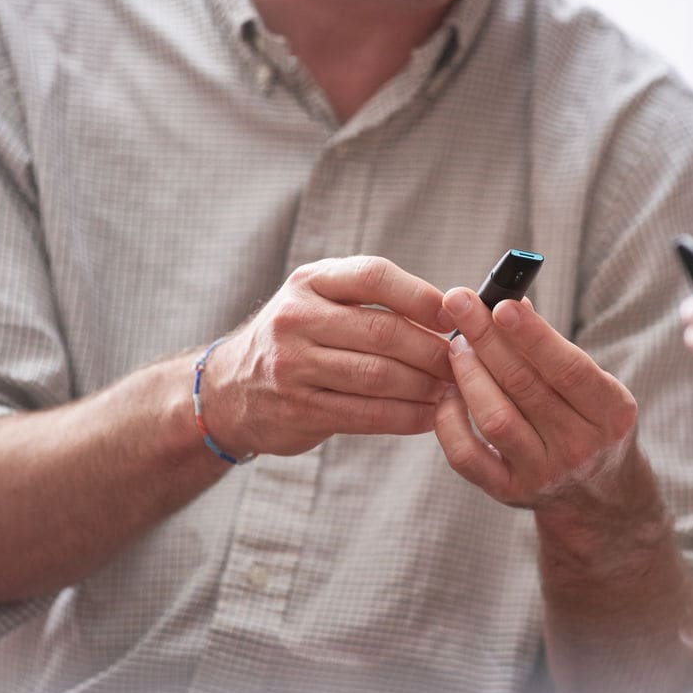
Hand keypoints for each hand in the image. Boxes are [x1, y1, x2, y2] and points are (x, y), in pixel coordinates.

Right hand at [201, 256, 455, 456]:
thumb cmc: (297, 337)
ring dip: (425, 386)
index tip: (452, 315)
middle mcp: (296, 319)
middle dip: (432, 350)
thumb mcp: (318, 299)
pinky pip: (366, 415)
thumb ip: (370, 298)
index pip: (372, 275)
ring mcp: (294, 366)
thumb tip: (450, 309)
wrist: (230, 388)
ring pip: (378, 376)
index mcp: (309, 282)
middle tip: (462, 362)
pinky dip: (406, 417)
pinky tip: (430, 417)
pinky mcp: (299, 410)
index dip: (419, 295)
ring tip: (452, 390)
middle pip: (382, 331)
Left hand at [434, 289, 639, 509]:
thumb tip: (509, 303)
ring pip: (495, 418)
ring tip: (456, 346)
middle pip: (524, 385)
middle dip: (487, 339)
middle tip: (459, 304)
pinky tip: (448, 392)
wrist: (598, 497)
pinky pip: (467, 455)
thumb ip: (554, 350)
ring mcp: (544, 473)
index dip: (531, 334)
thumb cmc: (590, 424)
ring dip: (469, 374)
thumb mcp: (595, 388)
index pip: (568, 368)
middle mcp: (580, 447)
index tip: (500, 304)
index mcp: (611, 413)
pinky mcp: (509, 491)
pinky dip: (449, 420)